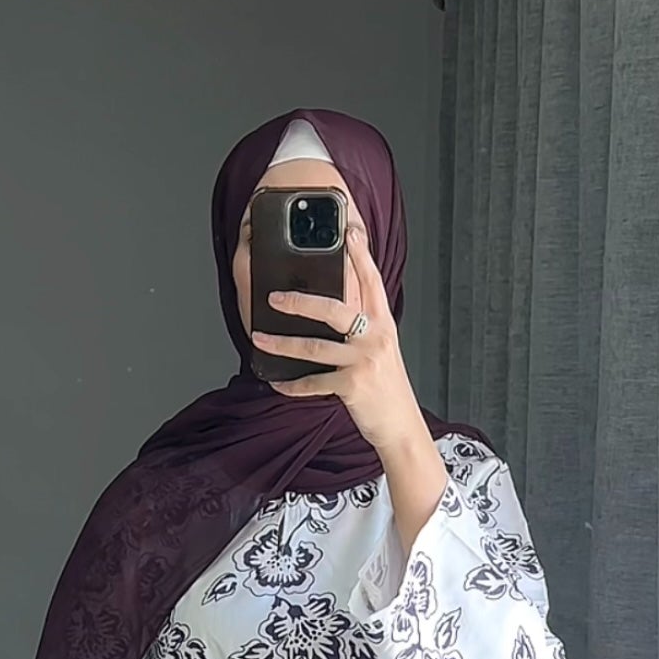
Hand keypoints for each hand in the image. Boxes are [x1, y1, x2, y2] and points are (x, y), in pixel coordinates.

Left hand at [251, 225, 424, 455]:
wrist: (400, 425)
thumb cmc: (387, 386)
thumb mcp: (381, 348)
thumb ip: (363, 326)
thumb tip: (331, 308)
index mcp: (382, 323)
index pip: (371, 282)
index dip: (359, 256)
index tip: (348, 233)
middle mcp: (375, 337)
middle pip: (334, 309)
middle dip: (300, 301)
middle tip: (275, 297)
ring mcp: (363, 361)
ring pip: (315, 347)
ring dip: (282, 343)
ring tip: (259, 337)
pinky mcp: (352, 386)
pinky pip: (313, 383)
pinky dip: (292, 385)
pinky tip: (276, 383)